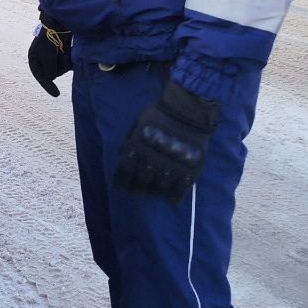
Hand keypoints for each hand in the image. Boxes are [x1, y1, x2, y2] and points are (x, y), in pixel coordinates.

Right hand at [28, 21, 71, 96]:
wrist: (59, 22)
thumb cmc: (50, 37)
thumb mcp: (47, 55)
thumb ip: (49, 69)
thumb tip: (51, 78)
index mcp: (34, 59)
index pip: (40, 77)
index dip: (48, 86)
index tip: (57, 95)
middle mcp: (43, 59)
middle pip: (52, 74)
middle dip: (58, 67)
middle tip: (61, 56)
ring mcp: (53, 56)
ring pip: (61, 69)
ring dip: (65, 63)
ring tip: (65, 51)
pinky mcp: (62, 53)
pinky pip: (67, 64)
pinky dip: (70, 60)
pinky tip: (70, 51)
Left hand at [114, 79, 219, 201]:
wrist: (187, 110)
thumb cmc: (159, 114)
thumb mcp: (136, 124)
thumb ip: (128, 142)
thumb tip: (120, 158)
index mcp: (136, 149)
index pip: (123, 173)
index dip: (120, 183)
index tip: (121, 187)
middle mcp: (150, 162)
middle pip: (140, 184)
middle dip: (136, 188)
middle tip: (137, 189)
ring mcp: (170, 168)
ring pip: (158, 189)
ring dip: (154, 191)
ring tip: (154, 190)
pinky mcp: (187, 171)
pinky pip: (179, 191)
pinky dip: (174, 197)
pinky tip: (171, 197)